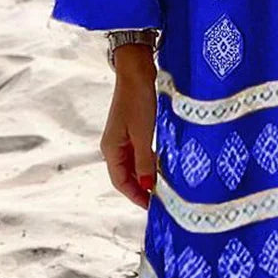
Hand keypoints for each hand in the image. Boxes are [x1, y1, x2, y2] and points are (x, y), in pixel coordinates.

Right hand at [100, 44, 156, 209]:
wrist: (137, 71)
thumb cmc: (138, 101)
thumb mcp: (143, 134)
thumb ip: (145, 162)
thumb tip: (147, 187)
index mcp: (111, 149)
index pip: (121, 182)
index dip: (136, 196)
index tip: (152, 207)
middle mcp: (114, 145)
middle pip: (127, 175)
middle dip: (143, 188)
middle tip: (163, 199)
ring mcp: (124, 136)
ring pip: (135, 163)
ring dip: (148, 174)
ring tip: (165, 185)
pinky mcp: (134, 128)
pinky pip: (141, 151)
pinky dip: (151, 160)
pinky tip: (164, 164)